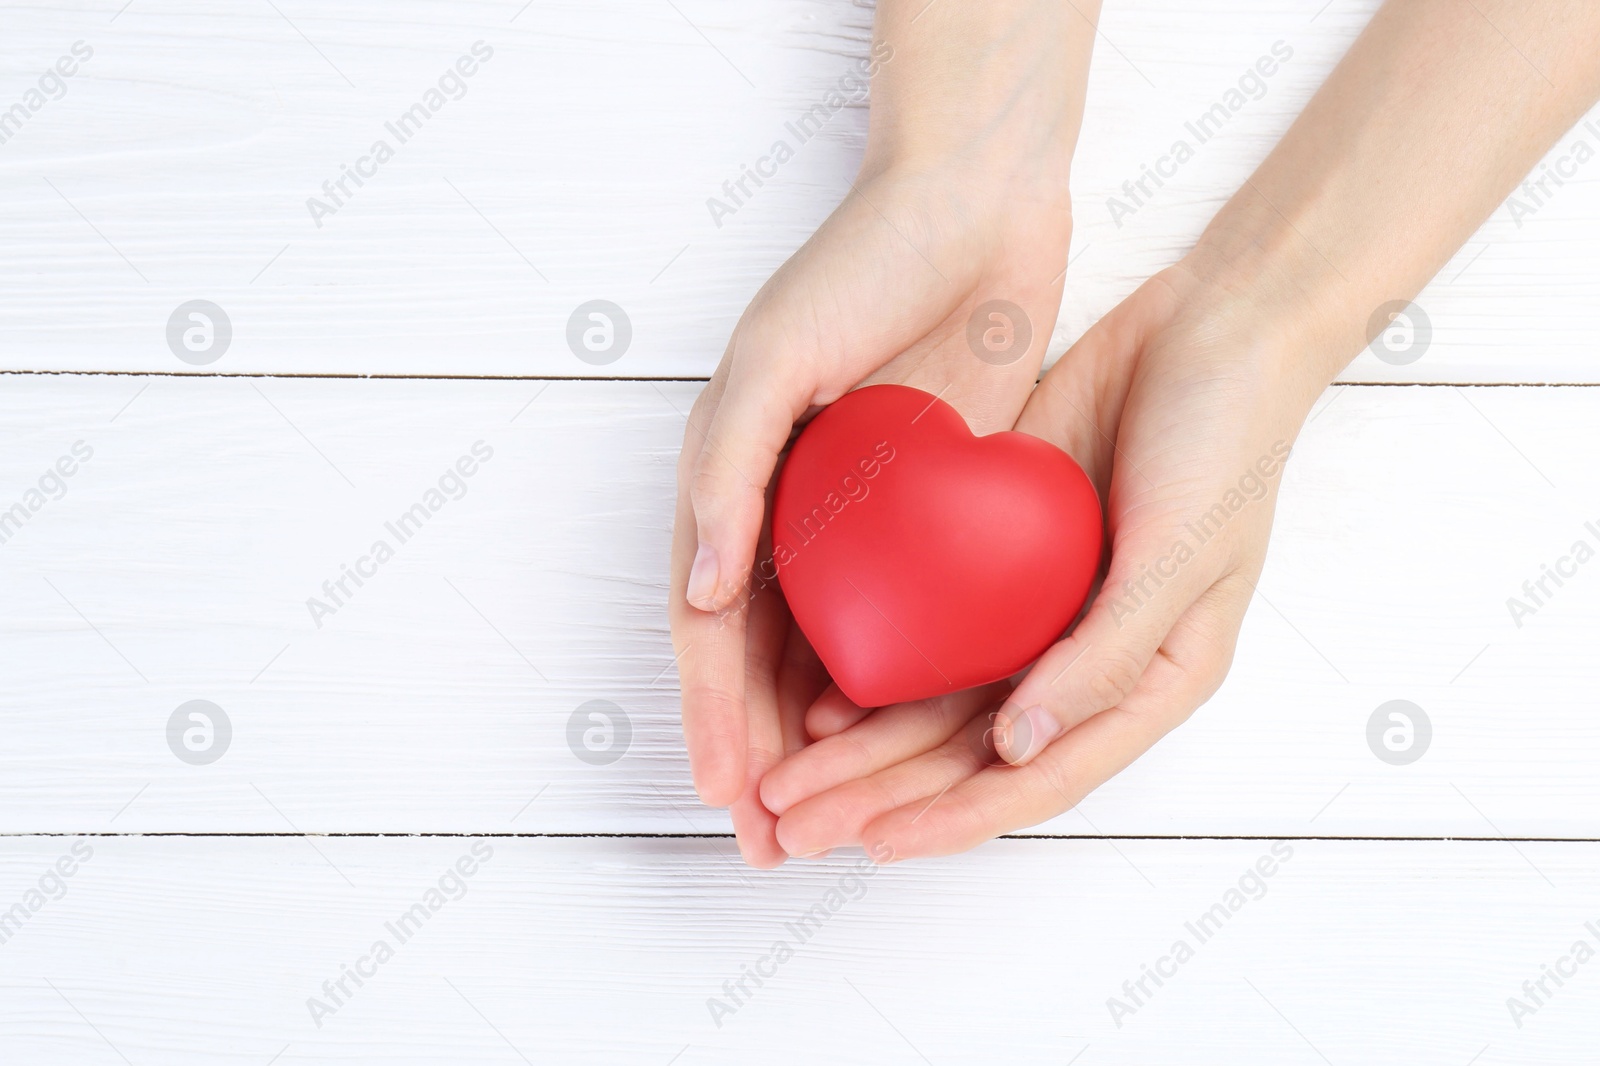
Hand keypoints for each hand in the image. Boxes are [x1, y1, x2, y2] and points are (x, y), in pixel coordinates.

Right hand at [668, 2, 1100, 865]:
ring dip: (819, 740)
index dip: (713, 712)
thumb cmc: (860, 264)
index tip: (728, 795)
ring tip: (828, 817)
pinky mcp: (925, 510)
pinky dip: (888, 683)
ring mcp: (855, 517)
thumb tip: (702, 595)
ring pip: (828, 654)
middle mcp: (784, 510)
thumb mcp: (773, 358)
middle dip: (761, 753)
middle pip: (762, 659)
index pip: (710, 624)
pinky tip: (900, 737)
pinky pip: (900, 617)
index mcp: (732, 478)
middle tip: (773, 842)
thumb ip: (726, 475)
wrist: (972, 203)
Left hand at [759, 261, 1335, 858]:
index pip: (1037, 778)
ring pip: (939, 703)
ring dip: (863, 747)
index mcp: (1148, 684)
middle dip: (882, 796)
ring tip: (784, 779)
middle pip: (971, 755)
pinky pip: (932, 629)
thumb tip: (1017, 747)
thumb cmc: (1227, 442)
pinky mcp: (1002, 557)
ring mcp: (1039, 612)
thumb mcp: (1184, 554)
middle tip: (793, 824)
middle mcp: (1085, 663)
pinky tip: (816, 687)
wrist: (1214, 326)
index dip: (954, 818)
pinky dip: (879, 664)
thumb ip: (1105, 656)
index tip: (873, 842)